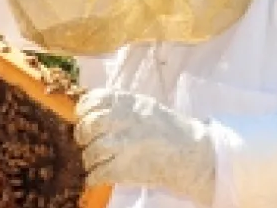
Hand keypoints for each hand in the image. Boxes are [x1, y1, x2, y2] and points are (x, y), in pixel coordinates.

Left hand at [75, 89, 215, 205]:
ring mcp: (127, 144)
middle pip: (90, 125)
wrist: (194, 157)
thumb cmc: (169, 132)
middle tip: (85, 142)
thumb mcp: (146, 108)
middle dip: (82, 136)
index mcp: (131, 103)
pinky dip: (93, 177)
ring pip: (92, 150)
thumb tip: (89, 111)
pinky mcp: (128, 168)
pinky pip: (100, 173)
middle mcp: (127, 120)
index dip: (83, 109)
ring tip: (94, 162)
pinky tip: (96, 177)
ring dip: (89, 159)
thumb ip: (121, 106)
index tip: (82, 117)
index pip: (95, 99)